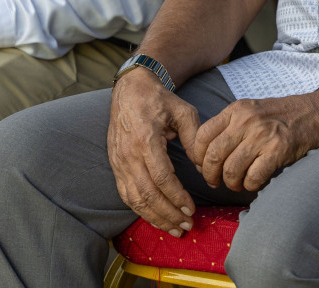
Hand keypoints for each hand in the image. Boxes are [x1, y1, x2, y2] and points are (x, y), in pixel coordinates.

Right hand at [107, 67, 201, 234]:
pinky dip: (141, 211)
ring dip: (155, 217)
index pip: (161, 177)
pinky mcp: (115, 166)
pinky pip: (126, 195)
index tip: (191, 209)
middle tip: (187, 225)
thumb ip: (195, 138)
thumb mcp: (183, 111)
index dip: (176, 197)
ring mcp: (119, 161)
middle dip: (168, 214)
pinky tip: (157, 219)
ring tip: (175, 228)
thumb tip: (202, 167)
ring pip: (135, 199)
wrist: (129, 90)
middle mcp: (129, 153)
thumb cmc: (158, 99)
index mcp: (146, 139)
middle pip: (147, 194)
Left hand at [188, 93, 318, 192]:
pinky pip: (252, 178)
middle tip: (215, 182)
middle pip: (212, 156)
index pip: (202, 135)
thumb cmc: (282, 116)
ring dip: (231, 183)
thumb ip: (229, 126)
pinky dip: (250, 186)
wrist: (316, 113)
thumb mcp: (251, 110)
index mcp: (236, 109)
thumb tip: (205, 154)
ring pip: (230, 170)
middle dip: (210, 175)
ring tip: (237, 184)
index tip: (202, 166)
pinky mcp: (278, 151)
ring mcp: (262, 135)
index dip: (197, 156)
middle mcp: (246, 120)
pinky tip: (254, 183)